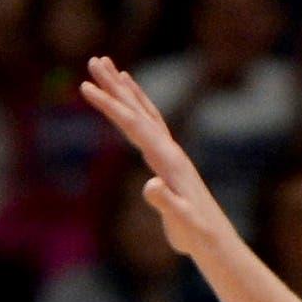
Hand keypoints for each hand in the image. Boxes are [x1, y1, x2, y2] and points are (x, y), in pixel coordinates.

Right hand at [75, 55, 243, 267]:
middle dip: (115, 85)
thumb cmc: (196, 234)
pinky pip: (151, 125)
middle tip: (94, 60)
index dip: (110, 106)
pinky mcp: (170, 160)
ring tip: (109, 67)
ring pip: (145, 112)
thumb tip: (150, 186)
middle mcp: (170, 149)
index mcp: (168, 160)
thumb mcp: (180, 222)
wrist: (215, 240)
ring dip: (126, 90)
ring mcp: (171, 152)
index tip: (86, 88)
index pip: (133, 125)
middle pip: (138, 109)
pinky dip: (139, 108)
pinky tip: (132, 101)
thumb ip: (166, 203)